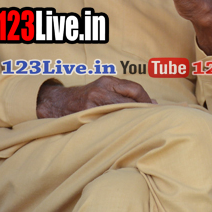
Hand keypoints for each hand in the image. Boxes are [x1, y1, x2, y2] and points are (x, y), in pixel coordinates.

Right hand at [37, 77, 154, 118]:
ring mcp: (93, 102)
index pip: (135, 88)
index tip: (155, 108)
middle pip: (130, 100)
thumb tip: (154, 103)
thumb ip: (126, 94)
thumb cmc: (86, 97)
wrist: (56, 103)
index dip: (147, 100)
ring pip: (121, 111)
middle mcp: (101, 89)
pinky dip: (118, 125)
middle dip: (143, 110)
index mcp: (108, 81)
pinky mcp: (86, 114)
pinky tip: (124, 130)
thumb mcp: (104, 89)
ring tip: (141, 125)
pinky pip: (108, 121)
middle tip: (151, 119)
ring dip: (132, 118)